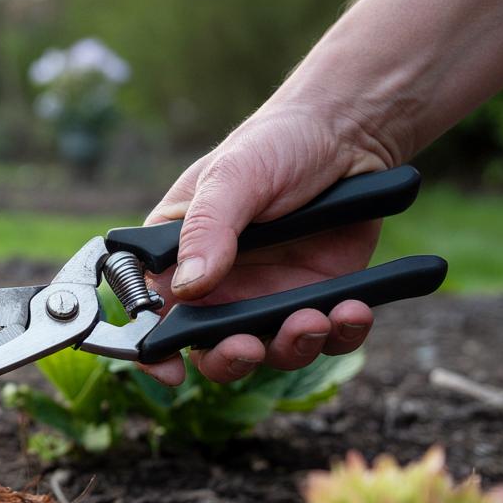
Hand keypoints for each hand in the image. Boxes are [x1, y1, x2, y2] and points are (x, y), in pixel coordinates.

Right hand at [139, 104, 394, 385]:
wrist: (351, 134)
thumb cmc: (276, 143)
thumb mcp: (233, 177)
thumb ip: (206, 230)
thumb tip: (186, 288)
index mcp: (178, 255)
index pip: (149, 309)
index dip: (152, 348)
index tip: (167, 369)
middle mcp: (219, 286)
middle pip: (209, 349)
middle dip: (230, 360)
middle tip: (250, 347)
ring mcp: (269, 297)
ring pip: (271, 352)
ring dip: (292, 346)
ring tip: (317, 317)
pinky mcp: (320, 298)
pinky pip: (328, 337)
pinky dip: (342, 333)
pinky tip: (353, 309)